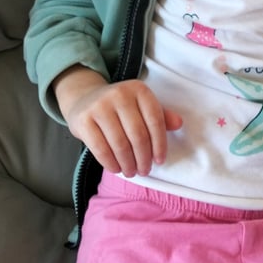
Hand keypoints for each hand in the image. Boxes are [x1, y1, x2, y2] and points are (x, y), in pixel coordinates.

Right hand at [53, 65, 182, 176]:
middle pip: (138, 134)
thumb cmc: (120, 107)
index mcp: (139, 89)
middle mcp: (120, 94)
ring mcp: (100, 106)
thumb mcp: (141, 105)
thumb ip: (161, 115)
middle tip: (144, 170)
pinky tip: (116, 169)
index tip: (160, 160)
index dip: (160, 144)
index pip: (155, 120)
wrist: (85, 99)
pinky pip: (100, 148)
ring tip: (131, 172)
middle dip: (143, 158)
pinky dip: (110, 163)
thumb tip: (179, 123)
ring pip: (120, 144)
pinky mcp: (84, 120)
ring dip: (128, 163)